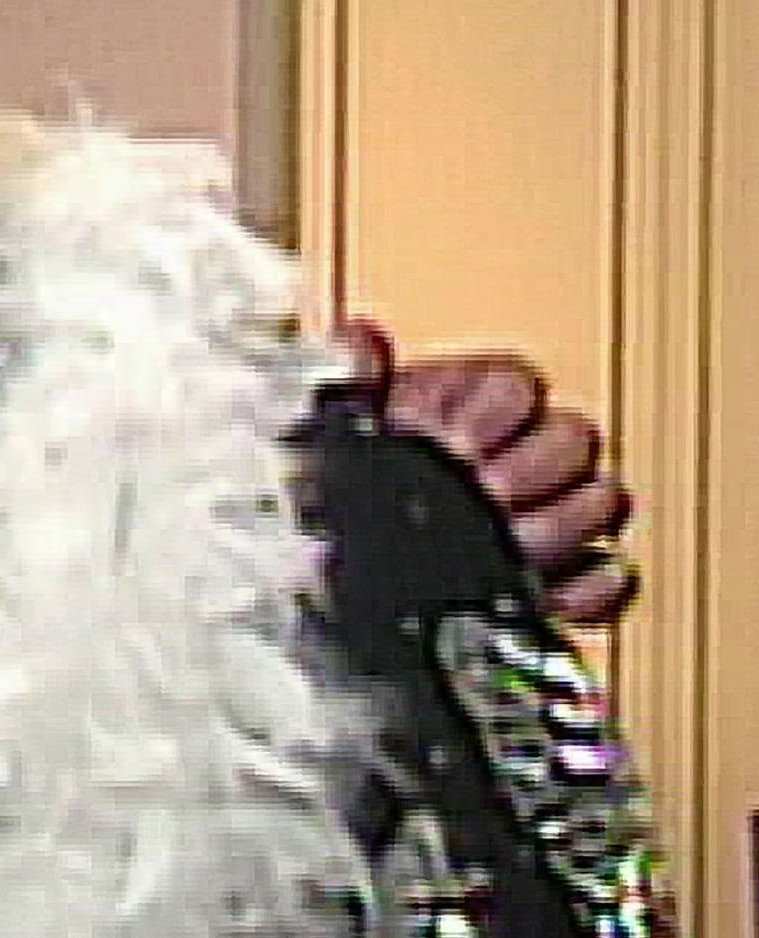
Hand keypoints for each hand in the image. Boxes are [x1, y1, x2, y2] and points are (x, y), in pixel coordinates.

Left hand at [337, 321, 634, 627]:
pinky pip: (607, 579)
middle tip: (481, 491)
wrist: (336, 561)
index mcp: (468, 402)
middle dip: (527, 468)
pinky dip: (583, 590)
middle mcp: (520, 449)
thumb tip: (358, 346)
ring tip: (499, 543)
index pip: (518, 385)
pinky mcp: (563, 577)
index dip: (490, 411)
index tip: (453, 440)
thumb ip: (341, 379)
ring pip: (601, 500)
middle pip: (574, 437)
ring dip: (554, 525)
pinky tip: (540, 591)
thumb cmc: (343, 483)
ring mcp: (551, 509)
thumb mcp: (330, 428)